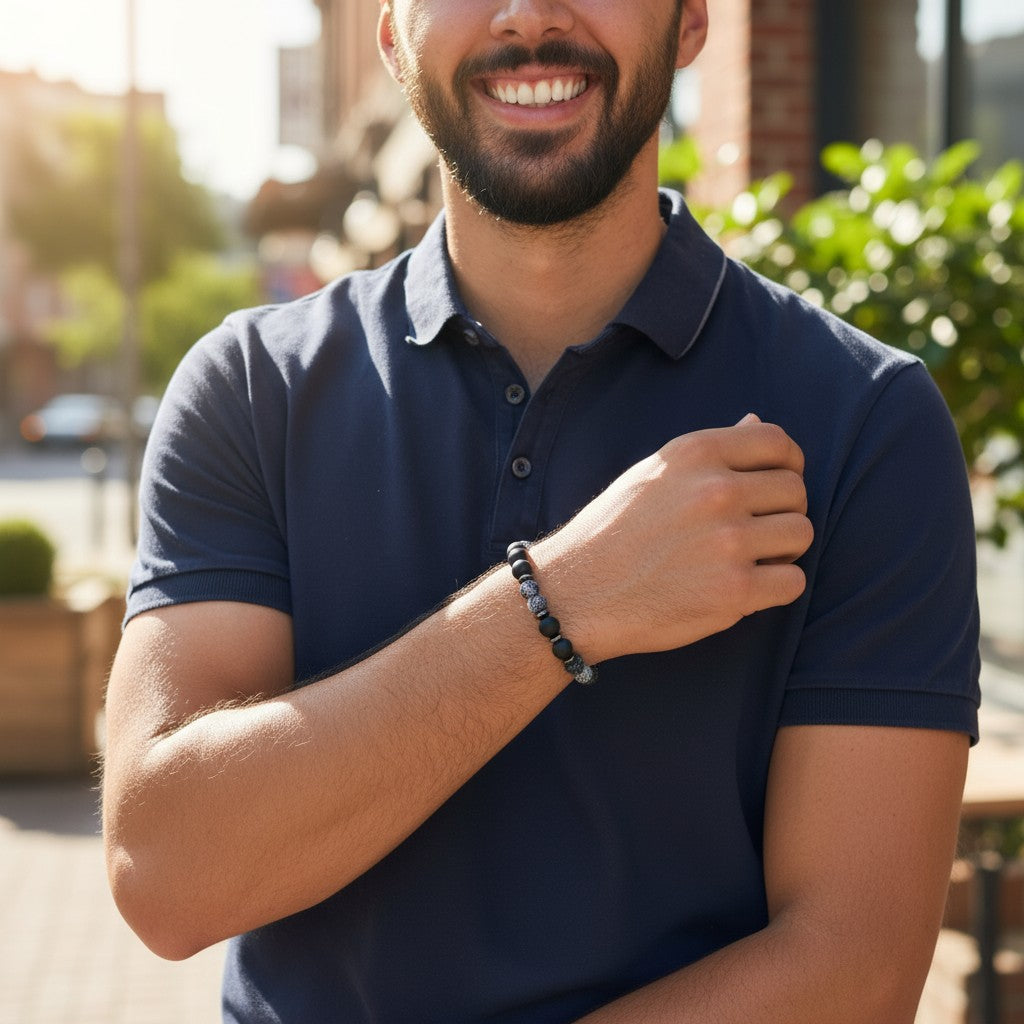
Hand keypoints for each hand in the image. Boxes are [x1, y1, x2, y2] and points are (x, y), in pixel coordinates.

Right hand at [531, 415, 812, 660]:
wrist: (575, 592)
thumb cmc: (612, 532)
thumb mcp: (653, 474)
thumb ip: (709, 452)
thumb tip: (757, 422)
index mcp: (695, 453)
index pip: (778, 443)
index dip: (788, 464)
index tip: (776, 486)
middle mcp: (715, 491)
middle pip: (796, 490)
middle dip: (783, 512)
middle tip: (756, 532)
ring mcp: (727, 541)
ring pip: (801, 534)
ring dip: (782, 550)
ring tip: (749, 559)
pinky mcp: (733, 591)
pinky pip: (793, 582)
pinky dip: (777, 587)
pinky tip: (746, 588)